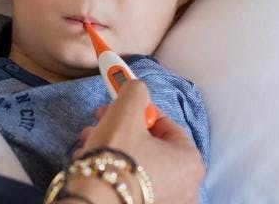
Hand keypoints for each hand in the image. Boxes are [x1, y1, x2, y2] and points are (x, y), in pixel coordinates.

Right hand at [72, 81, 204, 203]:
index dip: (139, 111)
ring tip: (88, 143)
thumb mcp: (126, 111)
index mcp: (190, 161)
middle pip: (150, 145)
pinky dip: (115, 171)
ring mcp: (168, 201)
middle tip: (100, 121)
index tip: (119, 107)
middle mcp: (186, 186)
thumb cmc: (116, 157)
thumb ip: (136, 91)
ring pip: (139, 165)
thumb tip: (136, 87)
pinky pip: (133, 184)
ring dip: (113, 148)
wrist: (93, 200)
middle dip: (121, 129)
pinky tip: (92, 163)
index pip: (165, 125)